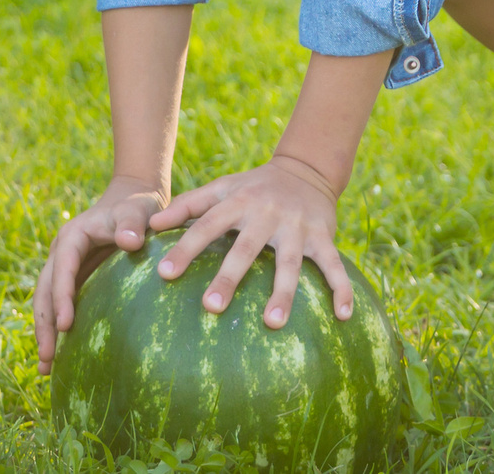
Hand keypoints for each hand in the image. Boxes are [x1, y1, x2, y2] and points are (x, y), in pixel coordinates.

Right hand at [33, 175, 167, 372]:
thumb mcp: (137, 211)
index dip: (61, 297)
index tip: (66, 325)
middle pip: (45, 292)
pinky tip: (60, 359)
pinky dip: (57, 330)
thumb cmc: (138, 206)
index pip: (62, 270)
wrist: (134, 200)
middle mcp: (61, 254)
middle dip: (44, 325)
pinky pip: (61, 307)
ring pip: (47, 304)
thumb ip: (132, 224)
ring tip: (45, 369)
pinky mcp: (74, 280)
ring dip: (45, 333)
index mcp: (71, 238)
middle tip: (48, 358)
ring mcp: (65, 269)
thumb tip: (130, 241)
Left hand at [151, 154, 353, 328]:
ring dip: (283, 292)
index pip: (207, 225)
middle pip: (246, 247)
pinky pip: (334, 265)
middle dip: (229, 276)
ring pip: (290, 262)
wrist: (305, 169)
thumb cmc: (253, 186)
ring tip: (272, 324)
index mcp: (239, 202)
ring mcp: (297, 226)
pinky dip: (341, 289)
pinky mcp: (322, 236)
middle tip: (211, 307)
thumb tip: (149, 227)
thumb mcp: (221, 188)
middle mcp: (267, 213)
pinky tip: (343, 317)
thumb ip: (187, 206)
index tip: (164, 274)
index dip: (186, 247)